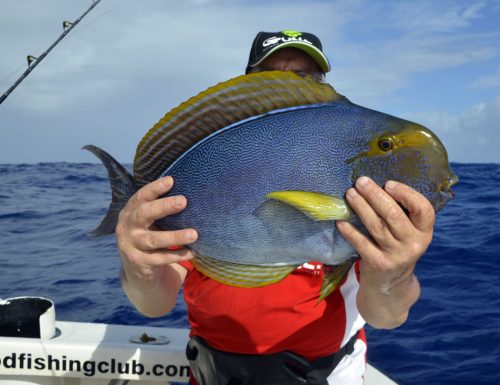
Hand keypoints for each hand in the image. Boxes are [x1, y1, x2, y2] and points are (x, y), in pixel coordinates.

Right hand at [116, 176, 197, 285]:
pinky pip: (161, 259)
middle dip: (164, 206)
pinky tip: (192, 252)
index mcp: (131, 211)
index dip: (154, 188)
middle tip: (183, 201)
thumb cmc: (150, 236)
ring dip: (175, 236)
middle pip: (144, 214)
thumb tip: (191, 191)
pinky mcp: (139, 263)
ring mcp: (131, 246)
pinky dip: (177, 255)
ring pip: (153, 240)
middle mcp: (127, 227)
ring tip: (194, 234)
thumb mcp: (150, 221)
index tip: (171, 180)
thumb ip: (162, 209)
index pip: (141, 197)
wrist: (137, 271)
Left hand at [336, 176, 434, 327]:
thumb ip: (402, 214)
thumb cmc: (397, 248)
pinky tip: (340, 221)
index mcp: (424, 232)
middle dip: (375, 195)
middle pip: (394, 214)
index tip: (388, 183)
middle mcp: (413, 244)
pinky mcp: (378, 264)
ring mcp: (396, 255)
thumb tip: (377, 184)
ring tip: (350, 193)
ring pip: (376, 226)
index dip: (406, 194)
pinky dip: (350, 231)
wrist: (391, 285)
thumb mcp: (408, 234)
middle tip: (361, 181)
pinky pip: (362, 243)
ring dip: (361, 207)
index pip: (423, 209)